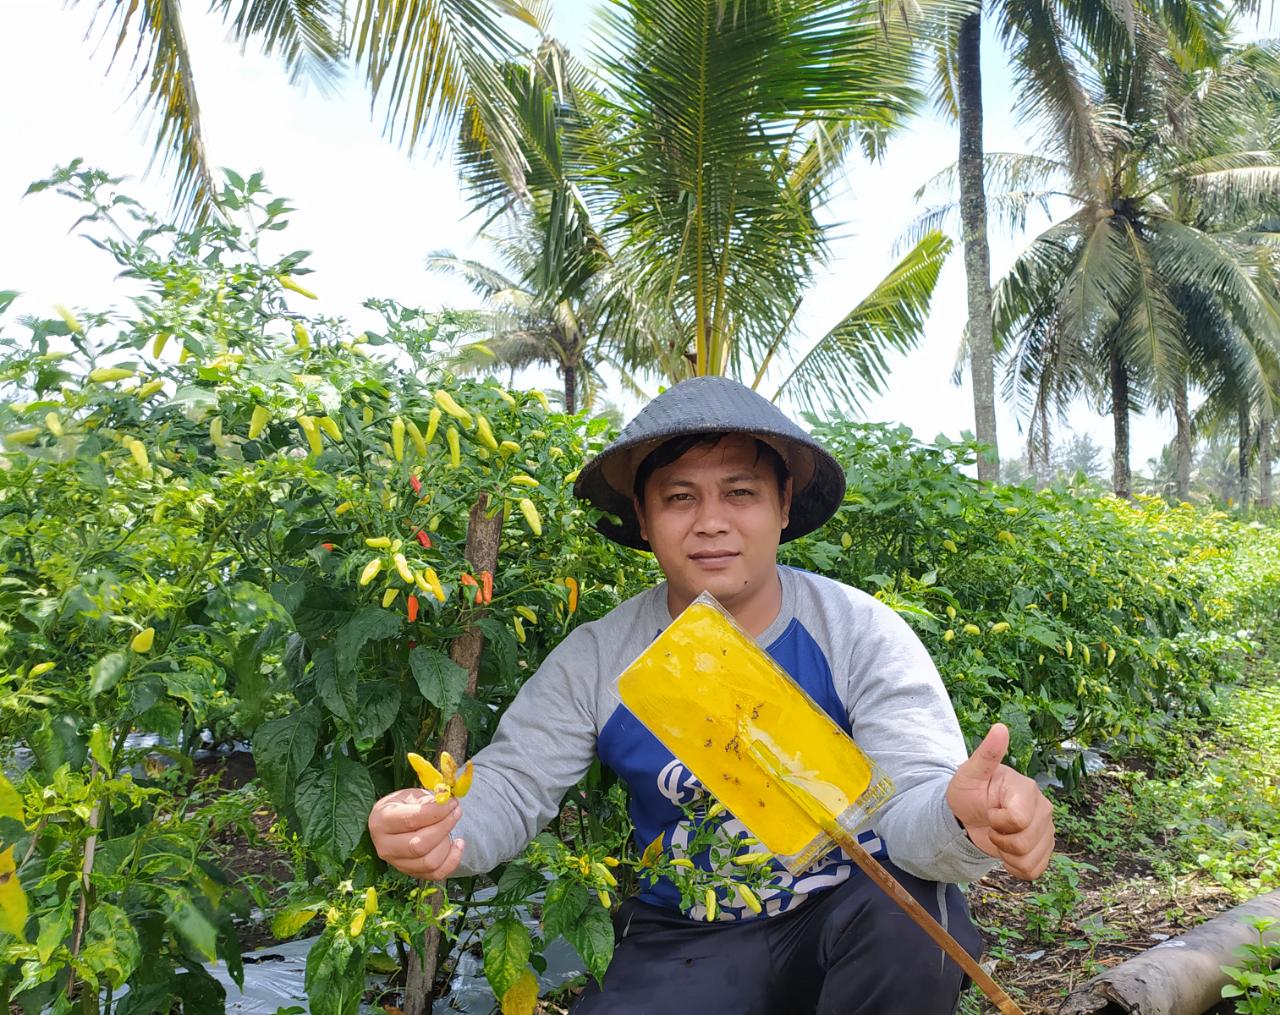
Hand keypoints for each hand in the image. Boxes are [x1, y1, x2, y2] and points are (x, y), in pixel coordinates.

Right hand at [368, 789, 465, 879]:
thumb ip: (427, 799)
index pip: (411, 820)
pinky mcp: (410, 873)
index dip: (437, 812)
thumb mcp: (410, 795)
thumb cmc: (403, 806)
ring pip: (429, 862)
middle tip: (456, 812)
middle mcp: (385, 846)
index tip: (452, 803)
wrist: (394, 823)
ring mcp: (397, 863)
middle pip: (419, 845)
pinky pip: (436, 874)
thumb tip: (446, 802)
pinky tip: (457, 844)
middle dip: (444, 827)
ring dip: (447, 844)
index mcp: (381, 821)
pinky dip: (452, 860)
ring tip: (450, 827)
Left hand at [946, 723, 1054, 879]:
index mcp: (1026, 789)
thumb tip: (1000, 727)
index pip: (1018, 820)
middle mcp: (1043, 808)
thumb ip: (986, 753)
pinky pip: (1034, 871)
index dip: (997, 821)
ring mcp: (1047, 829)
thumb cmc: (970, 791)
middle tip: (991, 825)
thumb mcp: (970, 773)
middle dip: (1000, 839)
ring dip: (1006, 855)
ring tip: (998, 837)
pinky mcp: (1045, 848)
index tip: (988, 811)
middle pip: (1025, 843)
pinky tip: (1007, 852)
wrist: (969, 816)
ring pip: (1030, 859)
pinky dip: (1016, 867)